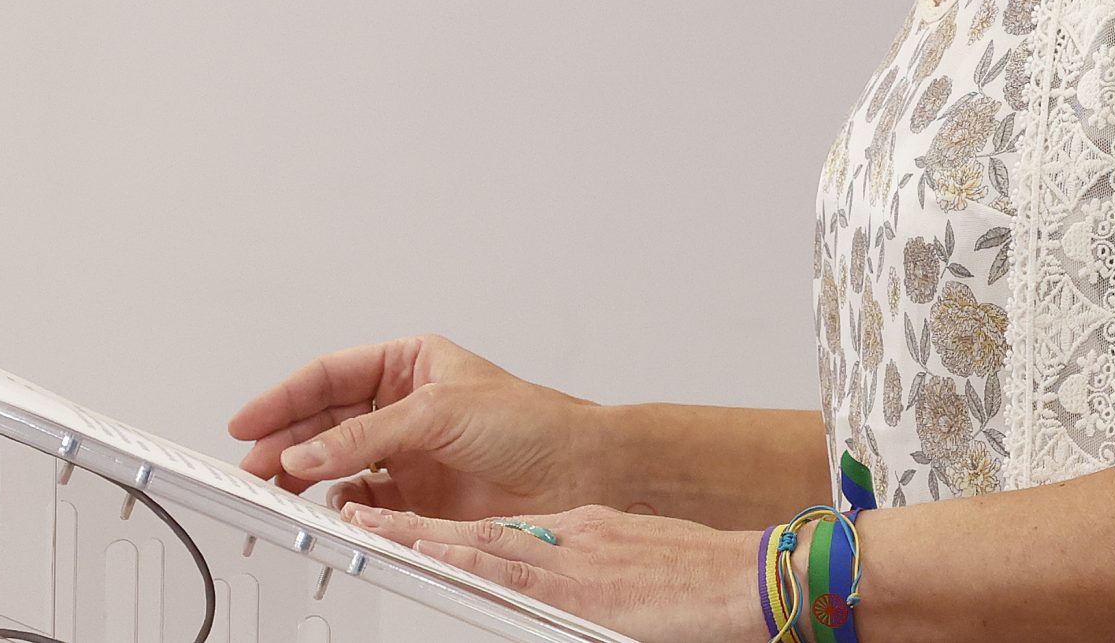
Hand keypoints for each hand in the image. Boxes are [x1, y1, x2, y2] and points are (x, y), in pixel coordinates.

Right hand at [228, 334, 611, 519]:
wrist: (579, 472)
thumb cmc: (531, 422)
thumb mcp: (440, 412)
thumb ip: (367, 434)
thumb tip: (309, 451)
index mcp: (409, 364)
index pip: (330, 376)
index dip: (284, 398)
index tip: (247, 422)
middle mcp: (403, 406)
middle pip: (325, 423)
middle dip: (286, 443)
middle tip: (253, 468)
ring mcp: (408, 453)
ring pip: (337, 464)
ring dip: (307, 478)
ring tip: (279, 493)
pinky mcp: (417, 497)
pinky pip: (364, 502)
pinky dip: (343, 509)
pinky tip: (332, 511)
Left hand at [345, 501, 766, 642]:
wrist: (754, 577)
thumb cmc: (715, 580)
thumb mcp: (648, 568)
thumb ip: (606, 578)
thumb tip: (589, 599)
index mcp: (587, 533)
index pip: (503, 531)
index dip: (451, 530)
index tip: (412, 526)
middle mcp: (571, 537)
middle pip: (476, 529)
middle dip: (413, 523)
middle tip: (360, 514)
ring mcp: (571, 560)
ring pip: (477, 544)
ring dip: (417, 536)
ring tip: (365, 524)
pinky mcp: (580, 588)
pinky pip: (508, 573)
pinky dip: (462, 562)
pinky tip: (427, 555)